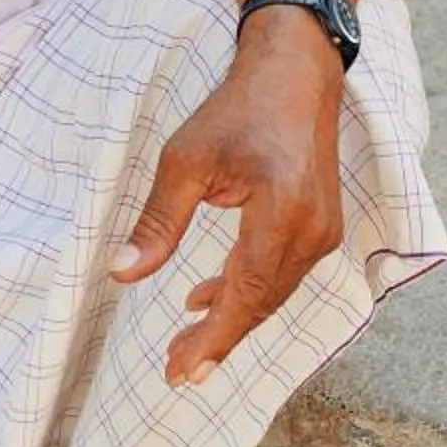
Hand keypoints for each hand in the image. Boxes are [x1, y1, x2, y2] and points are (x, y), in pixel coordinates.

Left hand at [111, 18, 345, 384]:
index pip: (246, 293)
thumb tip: (122, 274)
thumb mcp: (185, 160)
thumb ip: (158, 222)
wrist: (295, 74)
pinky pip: (282, 274)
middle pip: (262, 303)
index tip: (180, 372)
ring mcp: (324, 231)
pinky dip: (248, 291)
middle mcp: (313, 230)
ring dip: (232, 318)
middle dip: (218, 339)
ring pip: (273, 293)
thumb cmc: (238, 110)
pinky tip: (209, 296)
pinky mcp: (322, 227)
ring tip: (185, 340)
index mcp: (282, 213)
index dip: (214, 339)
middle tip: (175, 368)